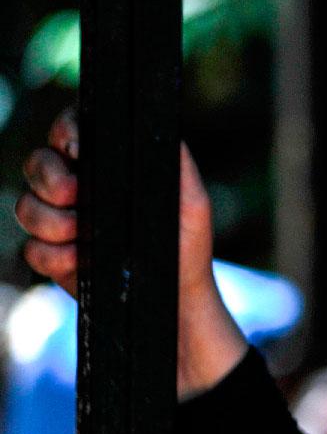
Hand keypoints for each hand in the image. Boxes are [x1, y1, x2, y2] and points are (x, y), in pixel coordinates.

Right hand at [16, 107, 247, 397]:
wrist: (176, 304)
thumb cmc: (187, 248)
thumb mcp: (191, 203)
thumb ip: (175, 164)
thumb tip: (160, 131)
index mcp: (107, 166)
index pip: (71, 129)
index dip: (66, 134)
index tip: (80, 152)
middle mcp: (78, 188)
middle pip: (37, 163)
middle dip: (50, 179)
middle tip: (75, 197)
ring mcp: (62, 223)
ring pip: (27, 206)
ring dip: (52, 222)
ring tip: (83, 238)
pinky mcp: (54, 258)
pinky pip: (31, 249)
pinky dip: (53, 256)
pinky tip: (80, 264)